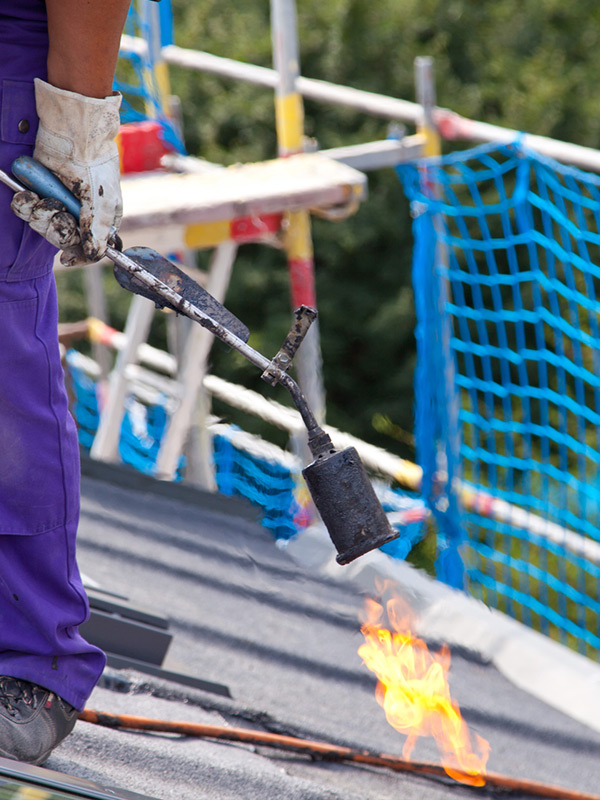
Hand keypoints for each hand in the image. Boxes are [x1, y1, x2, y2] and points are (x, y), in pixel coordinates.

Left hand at [12, 78, 121, 266]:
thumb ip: (98, 233)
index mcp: (102, 219)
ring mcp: (60, 202)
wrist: (74, 133)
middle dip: (55, 228)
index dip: (79, 255)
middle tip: (55, 212)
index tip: (67, 259)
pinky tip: (30, 194)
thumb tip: (95, 254)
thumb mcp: (102, 204)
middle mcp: (81, 213)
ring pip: (44, 226)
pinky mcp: (41, 191)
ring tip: (41, 198)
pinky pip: (29, 210)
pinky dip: (26, 205)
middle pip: (63, 238)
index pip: (91, 247)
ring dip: (39, 215)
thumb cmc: (95, 166)